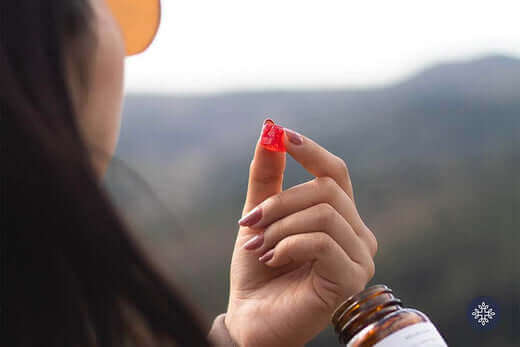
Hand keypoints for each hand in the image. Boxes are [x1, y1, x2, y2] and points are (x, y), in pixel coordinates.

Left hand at [225, 122, 377, 346]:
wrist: (251, 318)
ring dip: (281, 226)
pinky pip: (322, 241)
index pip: (335, 173)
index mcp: (340, 218)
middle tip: (251, 223)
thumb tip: (270, 132)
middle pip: (326, 190)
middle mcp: (357, 234)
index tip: (281, 135)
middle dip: (280, 202)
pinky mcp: (351, 278)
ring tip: (260, 247)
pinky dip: (289, 245)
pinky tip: (274, 260)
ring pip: (324, 214)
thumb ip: (267, 178)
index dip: (311, 151)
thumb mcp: (259, 216)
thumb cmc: (258, 269)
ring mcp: (359, 258)